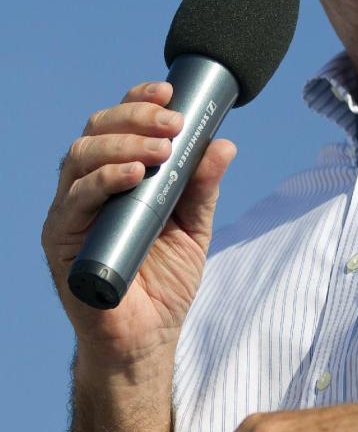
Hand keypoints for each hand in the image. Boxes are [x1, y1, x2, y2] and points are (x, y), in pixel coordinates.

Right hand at [42, 80, 235, 362]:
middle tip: (173, 122)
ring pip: (81, 156)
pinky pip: (74, 200)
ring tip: (161, 150)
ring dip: (123, 144)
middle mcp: (87, 187)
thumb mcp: (193, 227)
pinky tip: (134, 175)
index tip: (171, 92)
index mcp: (117, 177)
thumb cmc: (165, 282)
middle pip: (96, 131)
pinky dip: (104, 180)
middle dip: (136, 117)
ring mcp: (71, 212)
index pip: (118, 124)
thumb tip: (223, 144)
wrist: (146, 339)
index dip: (139, 100)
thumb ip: (203, 187)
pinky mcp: (60, 240)